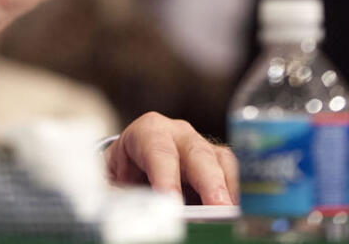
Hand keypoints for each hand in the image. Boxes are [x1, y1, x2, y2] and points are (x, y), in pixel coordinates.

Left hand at [105, 112, 237, 205]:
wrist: (128, 171)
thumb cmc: (121, 175)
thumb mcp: (112, 183)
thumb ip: (122, 197)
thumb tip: (132, 216)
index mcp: (148, 132)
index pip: (158, 151)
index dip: (166, 176)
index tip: (170, 200)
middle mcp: (180, 135)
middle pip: (198, 154)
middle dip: (209, 183)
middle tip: (217, 209)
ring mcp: (203, 149)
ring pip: (223, 164)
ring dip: (229, 190)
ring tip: (230, 217)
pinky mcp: (219, 169)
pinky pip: (234, 179)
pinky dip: (236, 197)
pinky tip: (234, 216)